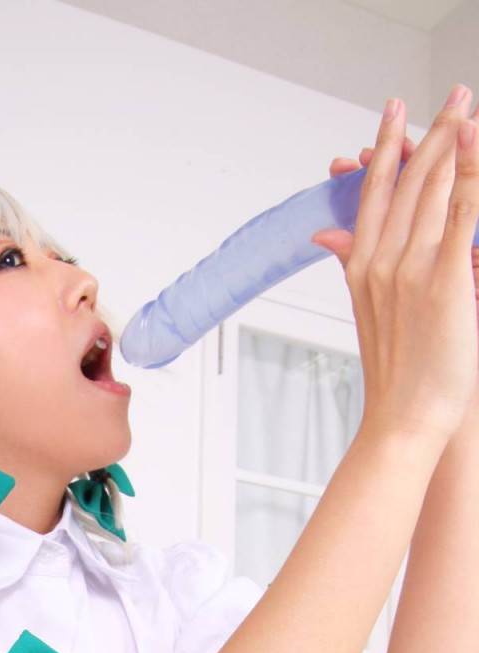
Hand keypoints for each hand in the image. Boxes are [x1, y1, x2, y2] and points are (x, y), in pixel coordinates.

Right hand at [315, 113, 478, 425]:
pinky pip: (461, 214)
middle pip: (407, 181)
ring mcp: (411, 268)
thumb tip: (330, 238)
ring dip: (454, 142)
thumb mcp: (368, 312)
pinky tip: (475, 146)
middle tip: (452, 95)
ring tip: (468, 110)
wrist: (403, 416)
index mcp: (361, 267)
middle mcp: (380, 261)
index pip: (374, 193)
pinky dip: (470, 176)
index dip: (385, 147)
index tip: (395, 113)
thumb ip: (354, 266)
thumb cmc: (397, 374)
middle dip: (430, 132)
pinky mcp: (444, 280)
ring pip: (434, 189)